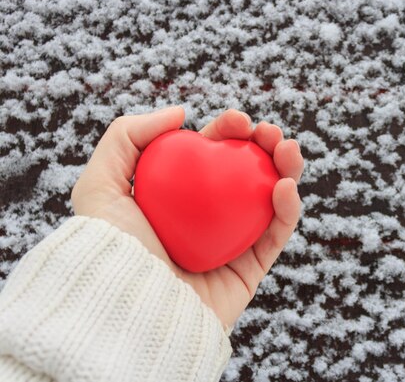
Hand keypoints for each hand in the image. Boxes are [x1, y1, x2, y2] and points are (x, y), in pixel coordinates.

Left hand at [71, 106, 303, 329]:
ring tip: (288, 149)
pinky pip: (276, 235)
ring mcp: (232, 242)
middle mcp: (208, 216)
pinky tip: (285, 186)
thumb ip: (128, 136)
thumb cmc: (110, 247)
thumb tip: (182, 113)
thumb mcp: (100, 183)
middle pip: (245, 172)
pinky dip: (288, 209)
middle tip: (269, 132)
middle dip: (263, 145)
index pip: (211, 154)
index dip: (229, 131)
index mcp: (179, 196)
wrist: (127, 308)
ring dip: (285, 168)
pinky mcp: (250, 269)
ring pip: (269, 199)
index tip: (238, 120)